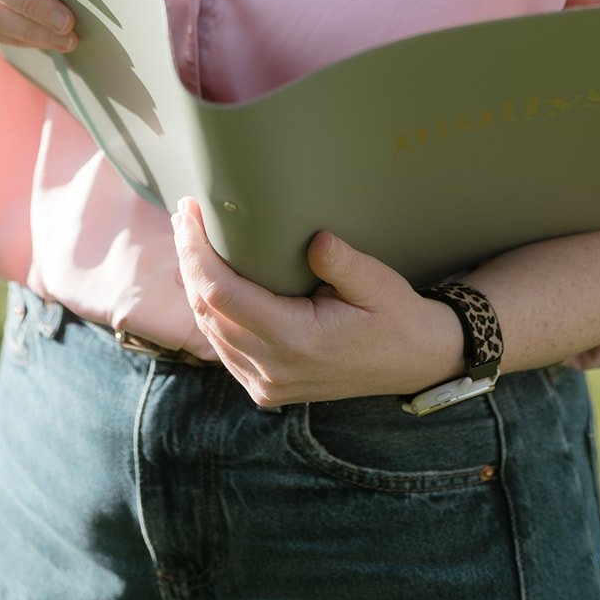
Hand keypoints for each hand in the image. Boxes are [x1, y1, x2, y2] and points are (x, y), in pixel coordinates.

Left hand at [170, 197, 463, 404]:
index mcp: (296, 342)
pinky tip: (209, 278)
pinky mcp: (266, 387)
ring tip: (191, 238)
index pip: (222, 295)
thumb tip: (314, 238)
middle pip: (206, 311)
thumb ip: (342, 262)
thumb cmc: (396, 316)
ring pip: (208, 330)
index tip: (190, 212)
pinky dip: (210, 310)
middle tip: (185, 214)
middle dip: (189, 259)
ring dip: (194, 283)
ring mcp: (267, 383)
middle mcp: (273, 369)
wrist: (414, 362)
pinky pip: (223, 346)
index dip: (197, 253)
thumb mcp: (377, 282)